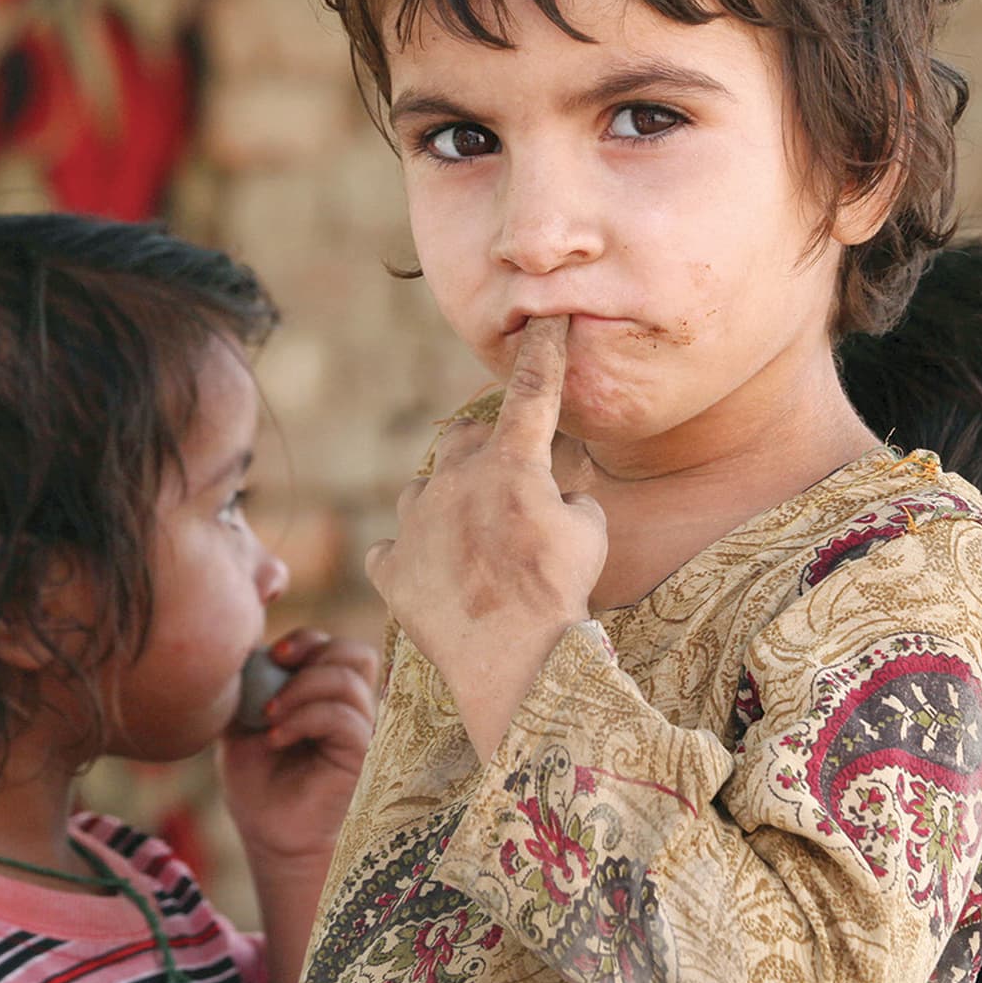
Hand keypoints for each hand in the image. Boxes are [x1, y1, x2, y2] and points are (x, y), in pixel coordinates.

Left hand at [218, 628, 378, 869]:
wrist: (270, 836)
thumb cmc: (258, 784)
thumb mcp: (242, 725)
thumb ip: (249, 686)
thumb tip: (246, 646)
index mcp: (329, 697)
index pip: (337, 648)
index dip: (307, 640)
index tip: (271, 654)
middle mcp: (353, 710)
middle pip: (355, 653)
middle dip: (312, 651)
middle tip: (277, 667)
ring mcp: (361, 732)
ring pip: (347, 680)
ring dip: (301, 688)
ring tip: (270, 716)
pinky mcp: (361, 756)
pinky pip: (343, 718)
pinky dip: (304, 718)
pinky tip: (276, 738)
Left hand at [364, 317, 608, 761]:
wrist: (513, 664)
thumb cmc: (562, 594)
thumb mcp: (591, 533)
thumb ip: (568, 496)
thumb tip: (553, 495)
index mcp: (511, 462)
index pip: (533, 390)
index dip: (544, 351)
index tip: (548, 317)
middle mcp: (455, 478)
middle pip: (467, 443)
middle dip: (489, 460)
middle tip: (512, 503)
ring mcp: (416, 521)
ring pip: (425, 492)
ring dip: (446, 508)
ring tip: (473, 553)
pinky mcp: (390, 565)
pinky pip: (395, 548)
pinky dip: (414, 559)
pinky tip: (438, 582)